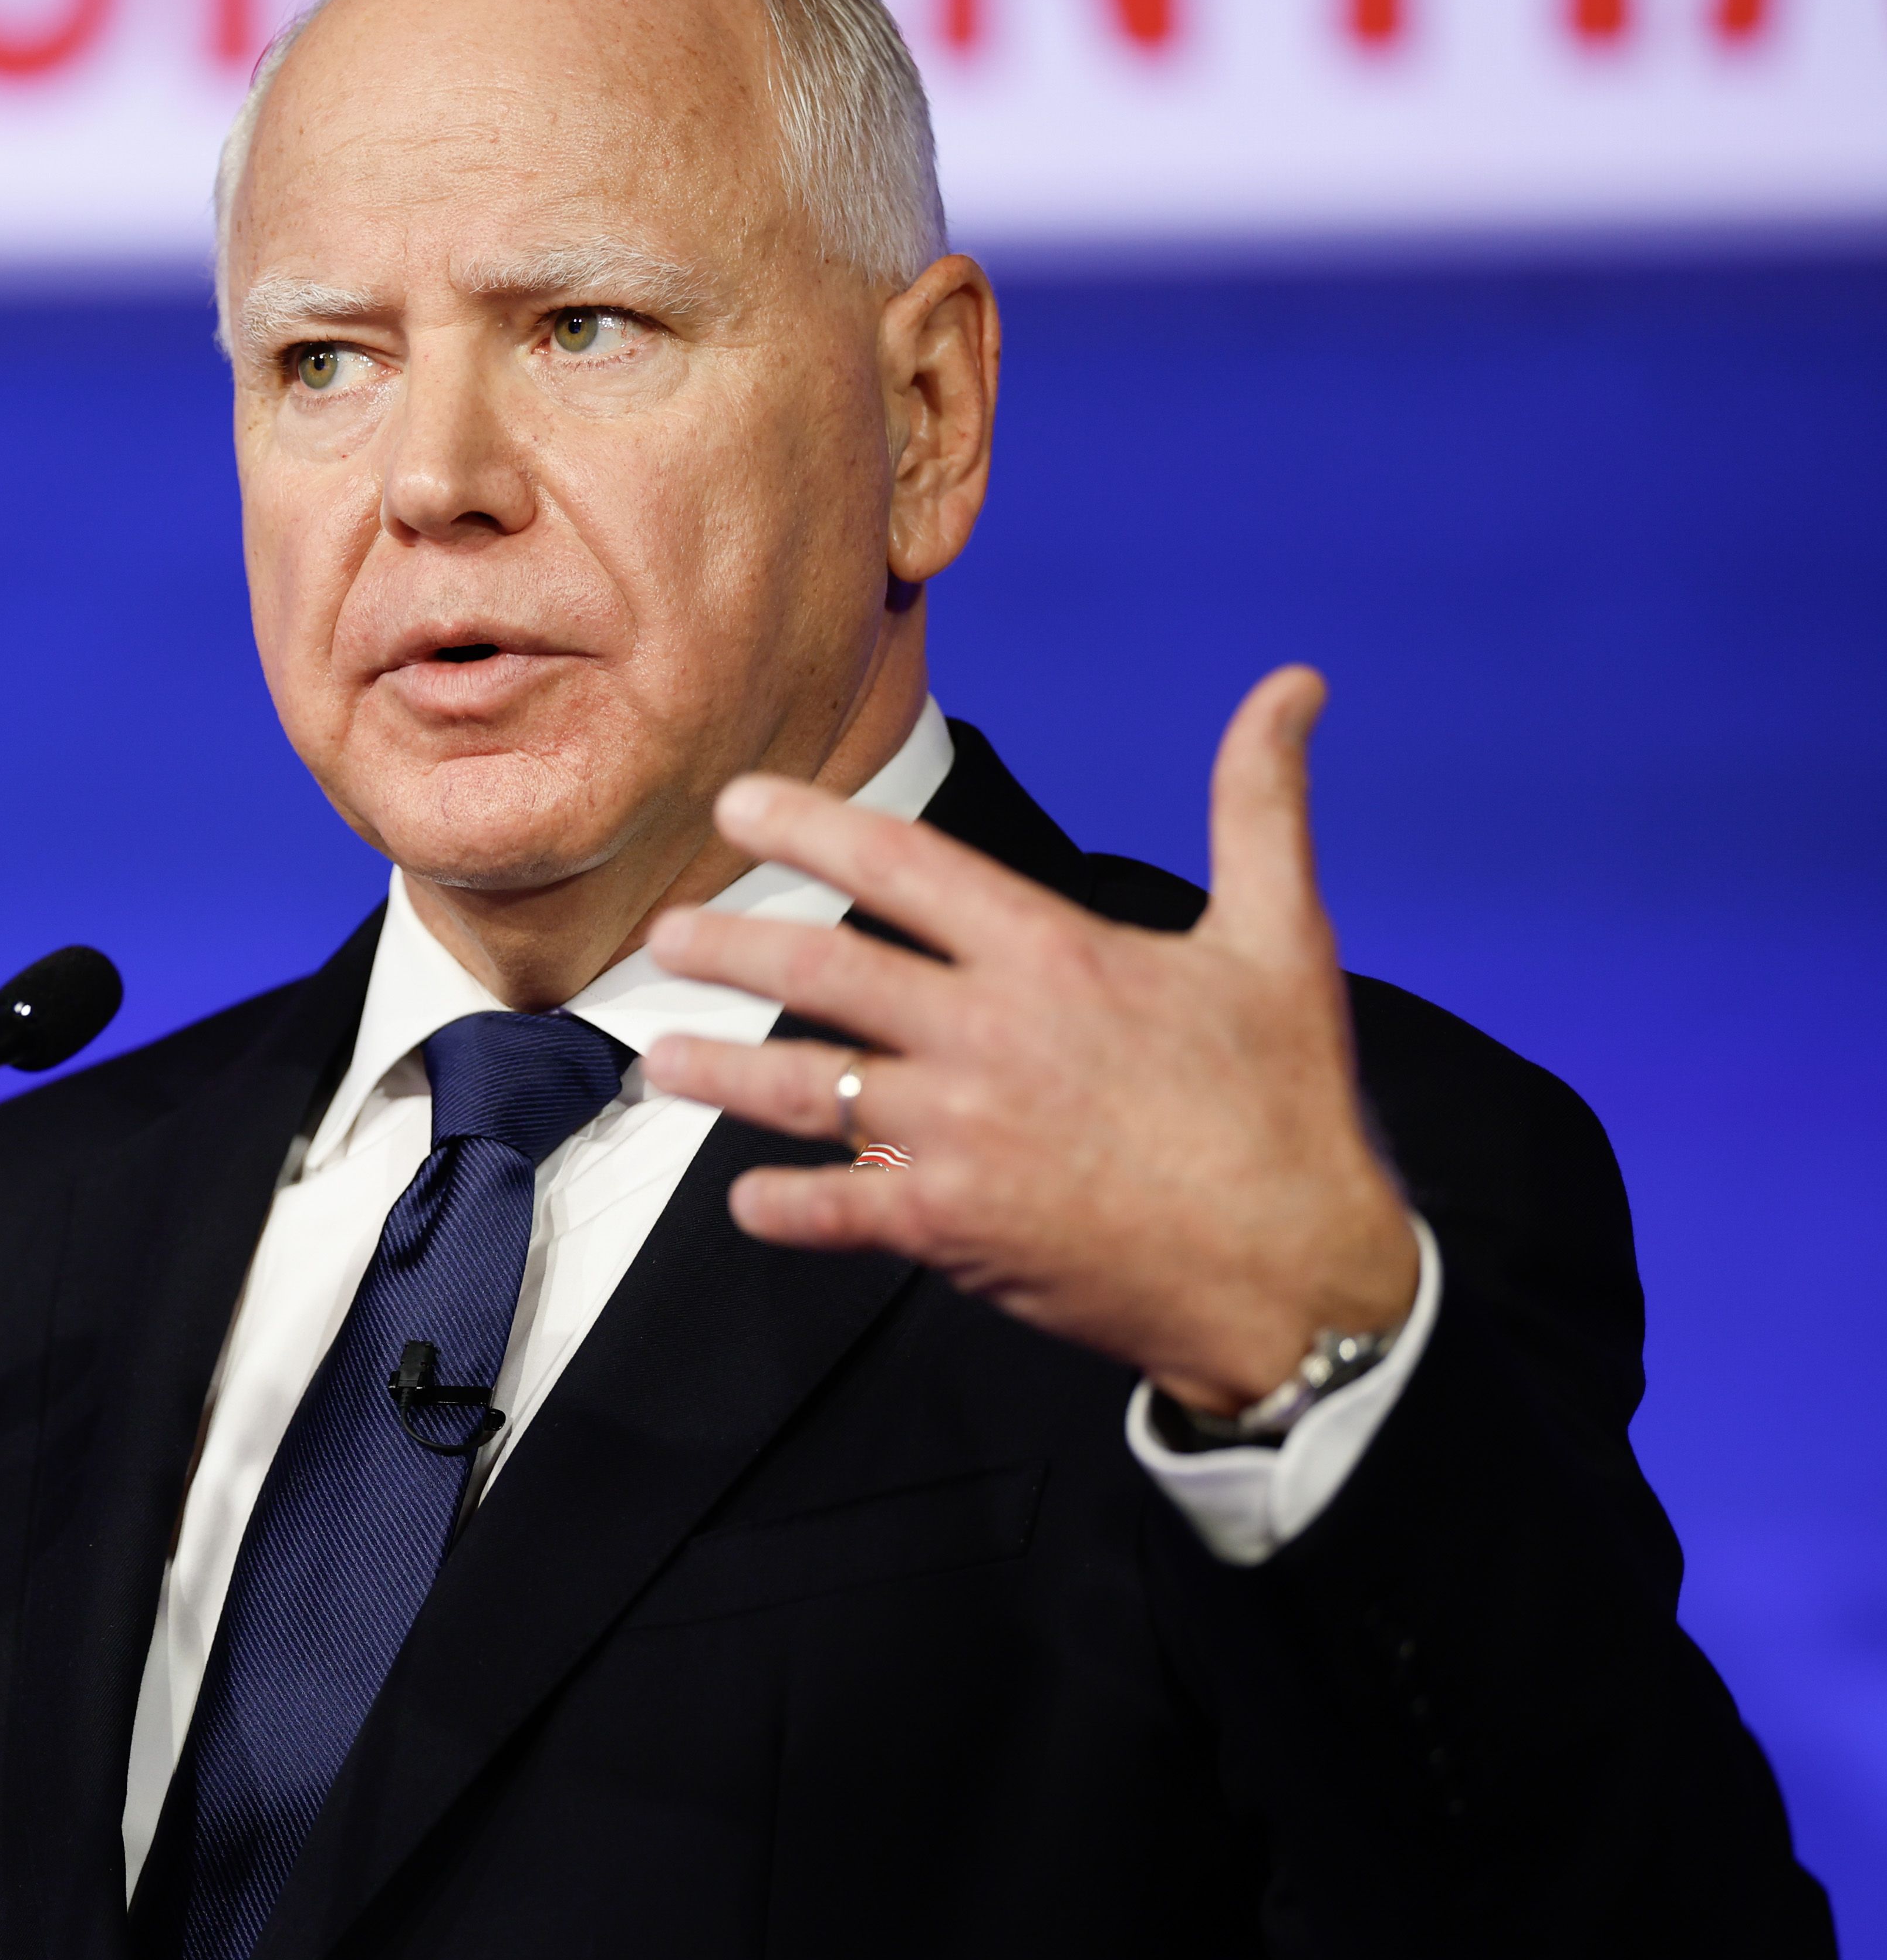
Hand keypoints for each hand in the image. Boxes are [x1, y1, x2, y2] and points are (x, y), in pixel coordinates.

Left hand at [642, 669, 1417, 1415]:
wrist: (1302, 1275)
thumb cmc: (1287, 1107)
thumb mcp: (1282, 939)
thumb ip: (1260, 806)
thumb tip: (1293, 684)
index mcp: (1054, 955)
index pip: (903, 862)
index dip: (809, 824)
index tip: (736, 803)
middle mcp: (990, 1035)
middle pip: (824, 969)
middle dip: (731, 944)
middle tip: (665, 934)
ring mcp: (962, 1134)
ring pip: (802, 1087)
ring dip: (719, 1071)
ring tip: (658, 1061)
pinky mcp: (954, 1228)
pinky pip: (836, 1210)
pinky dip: (783, 1205)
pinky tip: (747, 1197)